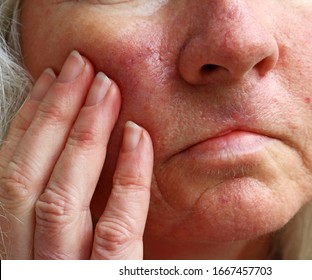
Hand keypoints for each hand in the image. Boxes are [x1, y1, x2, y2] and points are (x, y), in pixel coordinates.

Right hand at [0, 51, 152, 258]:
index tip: (51, 82)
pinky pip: (118, 227)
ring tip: (106, 87)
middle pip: (28, 176)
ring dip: (84, 132)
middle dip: (54, 112)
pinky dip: (129, 178)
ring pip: (61, 197)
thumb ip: (64, 211)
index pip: (13, 173)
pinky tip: (138, 136)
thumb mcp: (64, 247)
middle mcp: (28, 259)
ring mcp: (64, 271)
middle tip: (82, 67)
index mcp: (15, 244)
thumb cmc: (86, 272)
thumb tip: (71, 146)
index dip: (29, 120)